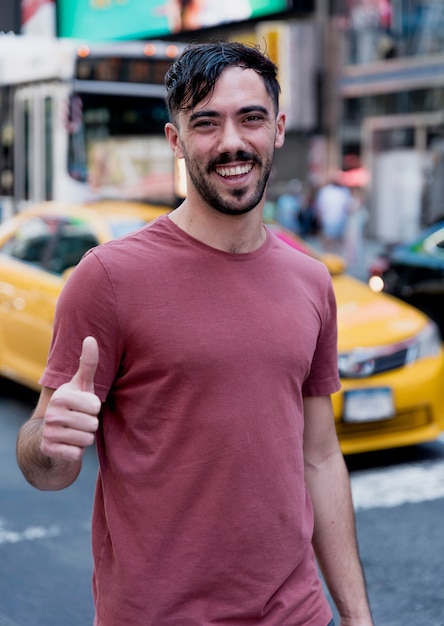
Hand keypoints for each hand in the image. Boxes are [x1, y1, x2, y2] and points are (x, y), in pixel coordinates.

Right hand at [40, 337, 100, 462]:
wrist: (51, 434)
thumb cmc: (73, 405)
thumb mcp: (81, 385)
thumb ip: (88, 363)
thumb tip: (91, 338)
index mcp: (61, 396)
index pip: (96, 406)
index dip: (93, 408)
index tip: (82, 407)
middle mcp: (52, 414)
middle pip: (92, 424)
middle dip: (90, 425)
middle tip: (78, 421)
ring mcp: (48, 433)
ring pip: (86, 439)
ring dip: (84, 438)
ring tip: (74, 431)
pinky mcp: (49, 450)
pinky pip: (77, 454)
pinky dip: (75, 451)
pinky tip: (67, 444)